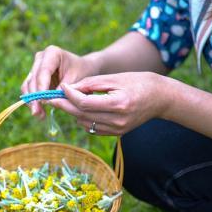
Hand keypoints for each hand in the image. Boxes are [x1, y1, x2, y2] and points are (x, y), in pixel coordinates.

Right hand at [21, 46, 100, 118]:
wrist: (82, 69)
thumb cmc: (81, 72)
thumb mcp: (76, 80)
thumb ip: (63, 89)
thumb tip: (48, 100)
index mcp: (52, 53)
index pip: (43, 71)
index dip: (41, 87)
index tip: (42, 102)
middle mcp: (40, 58)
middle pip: (33, 79)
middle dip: (34, 97)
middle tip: (37, 113)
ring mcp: (35, 66)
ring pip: (28, 85)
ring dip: (32, 101)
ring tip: (39, 116)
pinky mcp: (34, 76)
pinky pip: (29, 90)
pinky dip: (33, 101)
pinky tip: (39, 113)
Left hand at [47, 72, 168, 134]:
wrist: (161, 98)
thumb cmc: (139, 82)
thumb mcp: (116, 78)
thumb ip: (92, 84)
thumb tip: (69, 88)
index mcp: (118, 104)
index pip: (84, 103)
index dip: (69, 95)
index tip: (60, 87)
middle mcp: (117, 120)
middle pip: (81, 115)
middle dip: (64, 106)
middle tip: (50, 98)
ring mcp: (117, 129)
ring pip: (84, 123)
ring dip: (73, 112)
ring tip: (69, 100)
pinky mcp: (116, 134)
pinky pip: (92, 128)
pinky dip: (83, 118)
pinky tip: (83, 109)